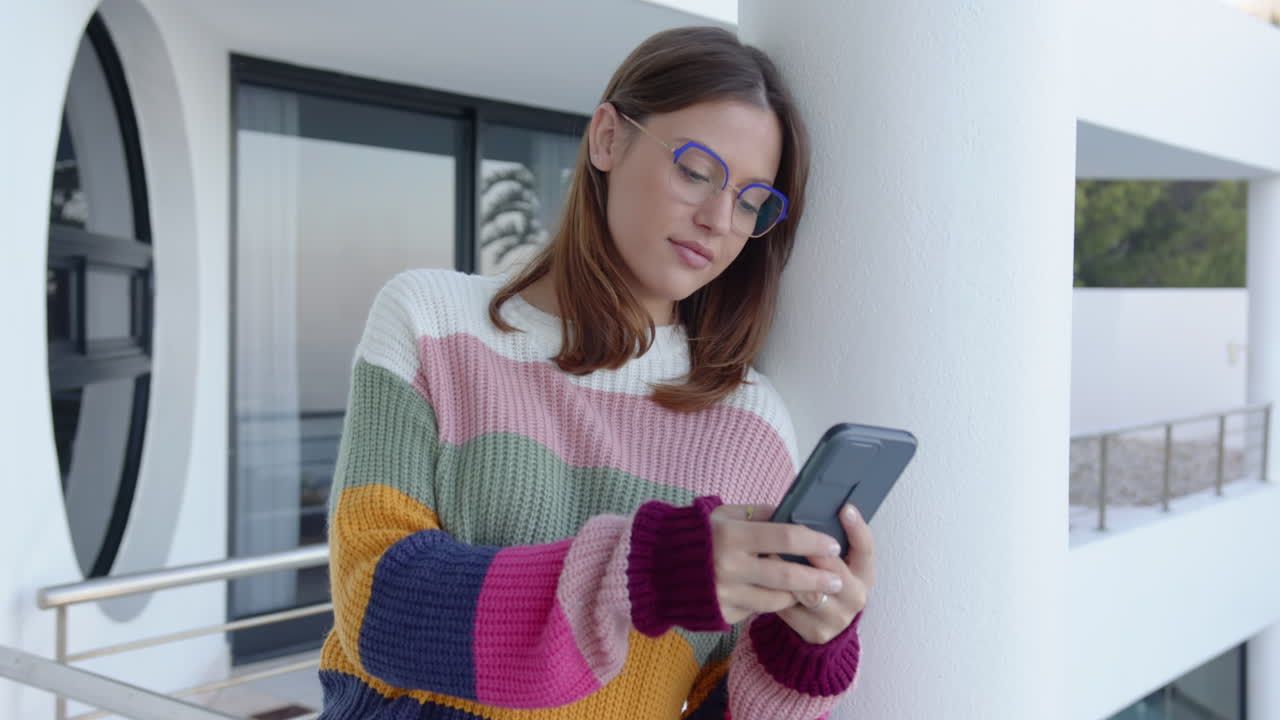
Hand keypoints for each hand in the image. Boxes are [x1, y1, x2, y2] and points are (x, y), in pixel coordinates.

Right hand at [709, 504, 847, 624]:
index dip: (814, 541)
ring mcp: (726, 594)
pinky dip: (771, 602)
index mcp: (731, 536)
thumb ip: (759, 514)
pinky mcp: (724, 613)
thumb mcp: (724, 515)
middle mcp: (729, 567)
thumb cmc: (698, 535)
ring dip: (798, 594)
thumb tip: (794, 514)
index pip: (785, 537)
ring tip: (809, 587)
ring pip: (777, 599)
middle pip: (787, 574)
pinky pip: (758, 610)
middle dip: (818, 578)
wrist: (658, 567)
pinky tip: (776, 594)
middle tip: (838, 580)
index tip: (833, 545)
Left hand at [778, 504, 873, 643]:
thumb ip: (827, 543)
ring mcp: (838, 618)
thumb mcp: (835, 561)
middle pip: (836, 573)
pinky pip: (792, 609)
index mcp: (864, 574)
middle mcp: (856, 596)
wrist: (822, 622)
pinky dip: (775, 593)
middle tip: (792, 535)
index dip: (857, 529)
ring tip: (769, 554)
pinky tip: (762, 580)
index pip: (866, 549)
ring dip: (788, 573)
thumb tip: (809, 510)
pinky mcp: (816, 632)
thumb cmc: (825, 579)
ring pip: (810, 594)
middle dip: (814, 554)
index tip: (846, 508)